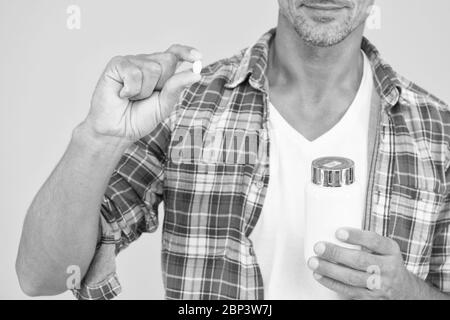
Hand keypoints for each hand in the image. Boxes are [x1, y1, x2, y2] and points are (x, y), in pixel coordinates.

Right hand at [85, 44, 201, 141]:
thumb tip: (196, 73)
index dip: (186, 52)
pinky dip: (131, 89)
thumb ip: (177, 87)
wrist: (117, 130)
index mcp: (160, 70)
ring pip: (151, 69)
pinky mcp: (117, 64)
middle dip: (161, 83)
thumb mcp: (164, 104)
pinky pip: (134, 73)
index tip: (198, 57)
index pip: (175, 53)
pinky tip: (123, 94)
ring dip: (144, 91)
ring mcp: (132, 61)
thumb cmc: (140, 117)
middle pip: (168, 60)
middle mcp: (146, 62)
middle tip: (147, 97)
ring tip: (133, 98)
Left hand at [307, 228, 424, 299]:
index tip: (338, 232)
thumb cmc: (386, 262)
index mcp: (390, 250)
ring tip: (313, 261)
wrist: (404, 290)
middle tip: (319, 247)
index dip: (356, 236)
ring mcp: (379, 285)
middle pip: (360, 260)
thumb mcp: (385, 248)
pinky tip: (319, 274)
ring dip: (329, 270)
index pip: (374, 241)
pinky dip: (331, 282)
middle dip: (336, 253)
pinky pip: (347, 291)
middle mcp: (387, 268)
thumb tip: (334, 224)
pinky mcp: (369, 298)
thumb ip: (366, 239)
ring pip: (351, 278)